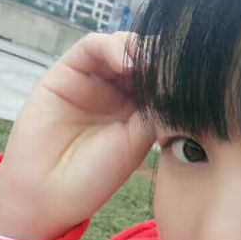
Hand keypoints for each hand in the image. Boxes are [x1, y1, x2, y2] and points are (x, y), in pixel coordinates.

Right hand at [0, 31, 155, 239]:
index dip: (174, 75)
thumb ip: (156, 109)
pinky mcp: (66, 73)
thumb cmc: (95, 177)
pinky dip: (112, 46)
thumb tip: (175, 80)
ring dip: (138, 49)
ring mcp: (92, 82)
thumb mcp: (138, 143)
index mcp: (139, 112)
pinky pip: (92, 47)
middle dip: (159, 58)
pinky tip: (127, 62)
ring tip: (149, 63)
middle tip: (171, 66)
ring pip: (121, 48)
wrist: (50, 192)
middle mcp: (117, 94)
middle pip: (144, 59)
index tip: (190, 79)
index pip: (161, 80)